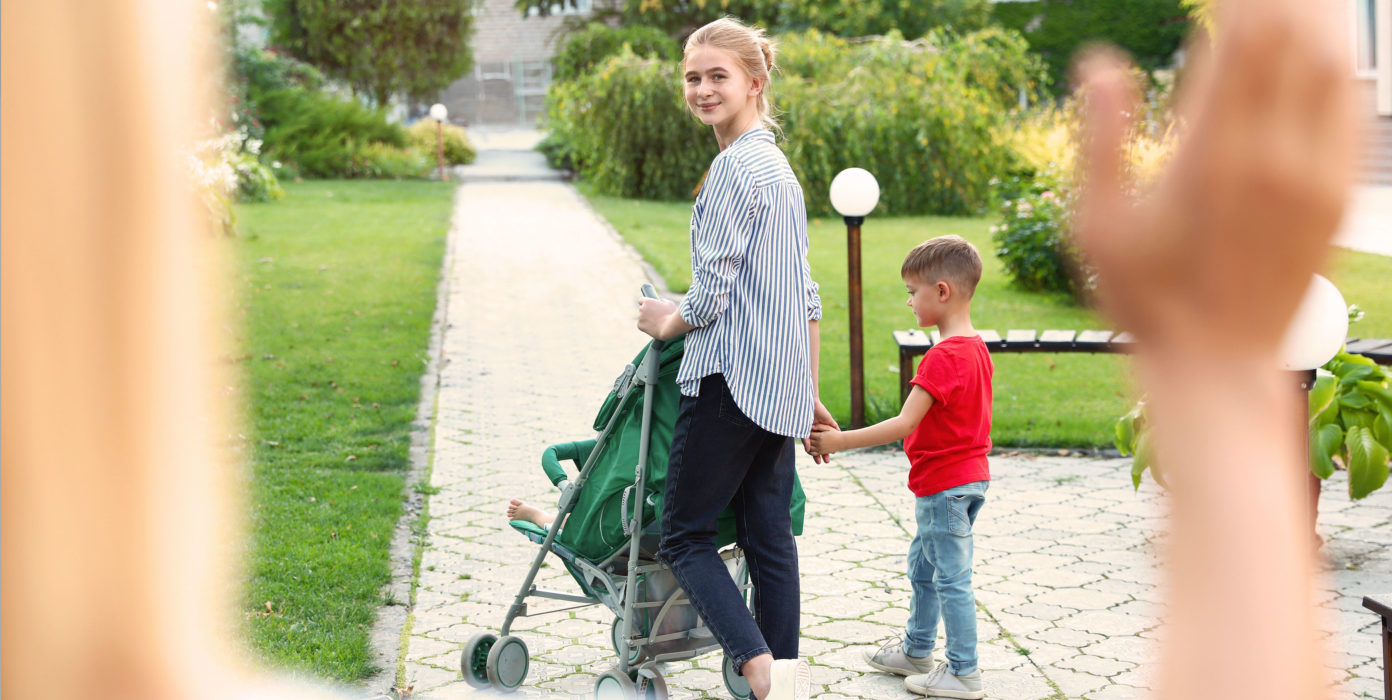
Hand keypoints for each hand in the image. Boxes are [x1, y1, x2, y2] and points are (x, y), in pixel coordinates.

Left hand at [636, 298, 678, 339]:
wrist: (668, 328)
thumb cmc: (670, 315)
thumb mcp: (669, 304)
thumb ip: (664, 301)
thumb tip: (661, 301)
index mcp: (647, 302)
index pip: (641, 300)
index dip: (645, 303)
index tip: (648, 306)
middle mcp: (642, 308)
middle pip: (641, 309)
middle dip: (647, 312)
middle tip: (655, 316)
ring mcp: (640, 317)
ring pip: (641, 318)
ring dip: (646, 319)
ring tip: (656, 323)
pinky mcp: (640, 325)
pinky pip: (641, 325)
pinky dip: (645, 326)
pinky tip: (653, 327)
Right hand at [803, 400, 837, 462]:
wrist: (808, 405)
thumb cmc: (803, 417)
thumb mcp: (803, 430)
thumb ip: (805, 440)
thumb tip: (807, 450)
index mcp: (811, 434)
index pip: (814, 448)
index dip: (816, 455)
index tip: (818, 462)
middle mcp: (818, 432)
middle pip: (823, 445)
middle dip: (824, 453)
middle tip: (827, 461)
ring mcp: (825, 427)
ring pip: (830, 439)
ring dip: (831, 446)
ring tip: (833, 454)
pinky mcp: (830, 422)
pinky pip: (835, 429)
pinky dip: (838, 435)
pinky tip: (839, 440)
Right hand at [1072, 11, 1354, 366]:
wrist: (1216, 366)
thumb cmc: (1144, 298)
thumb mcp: (1096, 225)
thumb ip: (1101, 138)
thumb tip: (1099, 60)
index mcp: (1209, 154)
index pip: (1239, 38)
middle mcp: (1271, 155)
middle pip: (1293, 37)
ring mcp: (1313, 175)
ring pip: (1332, 65)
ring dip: (1316, 18)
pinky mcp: (1336, 196)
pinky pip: (1351, 110)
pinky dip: (1339, 65)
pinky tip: (1327, 48)